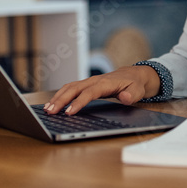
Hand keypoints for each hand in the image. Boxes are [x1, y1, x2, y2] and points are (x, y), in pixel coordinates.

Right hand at [44, 65, 159, 114]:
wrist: (134, 75)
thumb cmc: (135, 84)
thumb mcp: (138, 90)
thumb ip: (132, 94)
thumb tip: (126, 98)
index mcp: (105, 83)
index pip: (89, 93)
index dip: (78, 102)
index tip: (69, 112)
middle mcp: (94, 80)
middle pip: (74, 89)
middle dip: (61, 100)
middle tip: (51, 112)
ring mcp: (89, 81)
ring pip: (69, 87)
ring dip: (57, 97)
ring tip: (47, 109)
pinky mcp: (86, 85)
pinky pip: (70, 88)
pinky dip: (60, 95)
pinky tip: (53, 104)